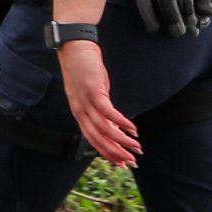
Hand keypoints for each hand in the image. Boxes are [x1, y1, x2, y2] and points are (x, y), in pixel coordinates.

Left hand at [59, 41, 140, 166]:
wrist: (74, 47)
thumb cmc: (84, 70)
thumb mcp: (91, 94)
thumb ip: (99, 110)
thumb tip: (114, 125)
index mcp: (79, 113)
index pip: (92, 140)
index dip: (108, 153)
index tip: (122, 164)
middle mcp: (80, 111)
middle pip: (98, 139)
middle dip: (116, 153)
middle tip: (133, 162)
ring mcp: (86, 102)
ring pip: (104, 129)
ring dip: (122, 140)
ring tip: (136, 147)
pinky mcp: (94, 91)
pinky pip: (108, 112)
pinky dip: (121, 122)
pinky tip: (133, 129)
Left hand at [133, 0, 211, 37]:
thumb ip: (147, 6)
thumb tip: (154, 28)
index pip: (167, 1)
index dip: (174, 19)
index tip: (178, 32)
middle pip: (185, 0)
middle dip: (189, 19)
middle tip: (191, 32)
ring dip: (200, 11)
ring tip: (200, 24)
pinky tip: (207, 8)